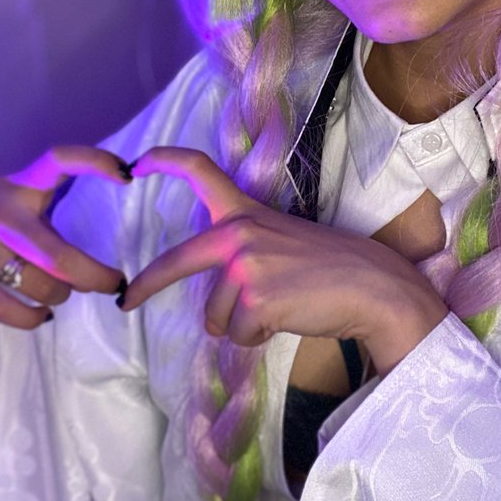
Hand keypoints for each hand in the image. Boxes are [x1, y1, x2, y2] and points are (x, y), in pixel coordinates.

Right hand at [0, 145, 130, 328]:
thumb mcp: (9, 192)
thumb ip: (46, 209)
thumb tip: (95, 247)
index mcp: (17, 186)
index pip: (58, 160)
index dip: (94, 162)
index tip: (127, 173)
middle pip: (59, 255)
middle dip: (96, 277)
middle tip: (115, 283)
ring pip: (38, 286)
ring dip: (60, 295)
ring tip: (60, 292)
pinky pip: (6, 309)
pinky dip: (33, 318)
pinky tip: (42, 315)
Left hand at [121, 148, 447, 375]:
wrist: (373, 288)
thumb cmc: (332, 269)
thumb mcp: (283, 242)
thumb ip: (245, 253)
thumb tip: (214, 300)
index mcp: (246, 212)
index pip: (200, 171)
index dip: (165, 161)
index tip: (137, 162)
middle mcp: (239, 233)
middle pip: (176, 261)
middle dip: (146, 285)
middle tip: (127, 301)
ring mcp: (244, 266)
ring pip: (214, 316)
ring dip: (241, 324)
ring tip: (281, 308)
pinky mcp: (254, 300)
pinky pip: (236, 336)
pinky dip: (258, 338)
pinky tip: (288, 320)